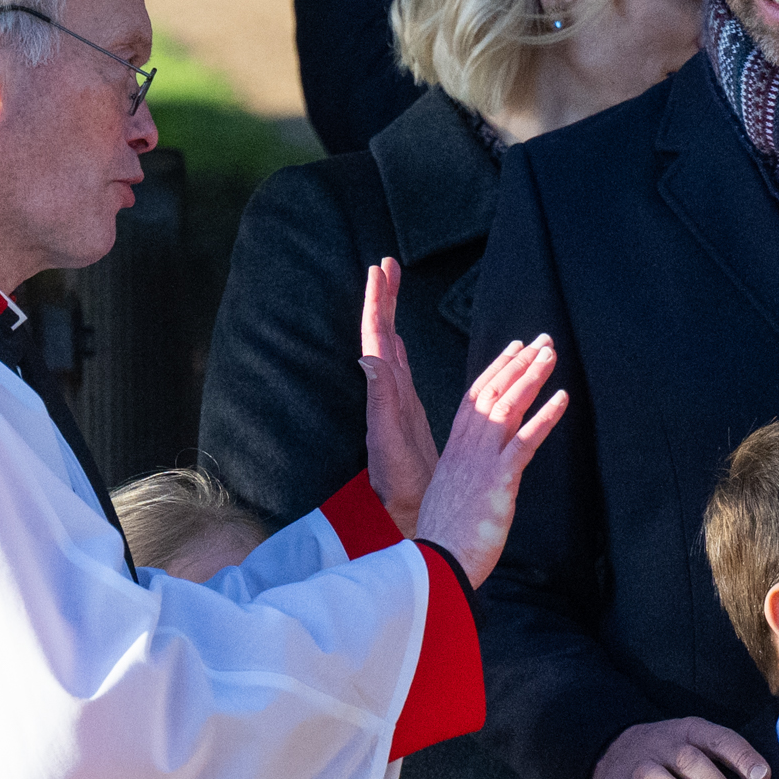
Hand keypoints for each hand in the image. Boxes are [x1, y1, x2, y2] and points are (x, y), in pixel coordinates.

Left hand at [359, 260, 436, 536]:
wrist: (401, 513)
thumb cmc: (397, 485)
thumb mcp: (390, 440)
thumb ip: (382, 399)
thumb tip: (370, 355)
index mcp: (384, 390)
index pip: (376, 335)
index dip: (378, 301)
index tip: (380, 268)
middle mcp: (386, 390)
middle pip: (381, 333)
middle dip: (384, 297)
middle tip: (388, 265)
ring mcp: (396, 401)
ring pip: (391, 346)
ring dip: (391, 315)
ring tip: (393, 289)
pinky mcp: (407, 413)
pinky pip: (402, 369)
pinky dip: (400, 347)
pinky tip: (399, 341)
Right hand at [410, 334, 569, 588]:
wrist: (437, 565)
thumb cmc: (446, 540)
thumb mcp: (454, 498)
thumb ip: (467, 479)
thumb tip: (479, 478)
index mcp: (455, 452)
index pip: (475, 398)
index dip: (497, 370)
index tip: (515, 348)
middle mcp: (466, 450)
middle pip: (493, 393)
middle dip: (518, 363)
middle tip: (543, 340)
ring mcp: (481, 463)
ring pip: (507, 408)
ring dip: (531, 378)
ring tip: (551, 354)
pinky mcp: (498, 481)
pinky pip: (525, 442)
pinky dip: (544, 417)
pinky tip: (562, 398)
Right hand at [591, 716, 772, 778]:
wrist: (617, 748)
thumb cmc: (674, 755)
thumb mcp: (699, 747)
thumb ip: (727, 762)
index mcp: (692, 734)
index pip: (721, 741)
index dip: (742, 758)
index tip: (762, 778)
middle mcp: (666, 745)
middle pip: (690, 760)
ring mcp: (638, 763)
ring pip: (654, 774)